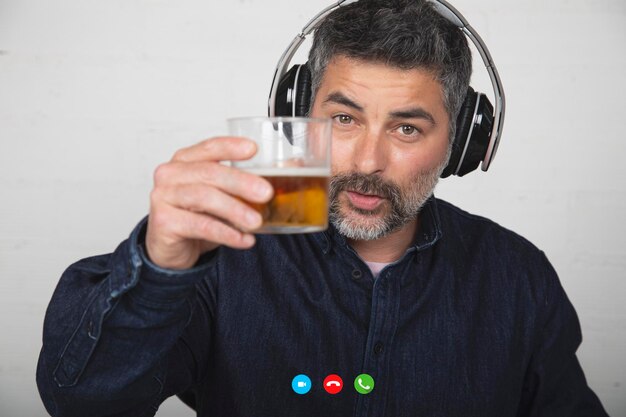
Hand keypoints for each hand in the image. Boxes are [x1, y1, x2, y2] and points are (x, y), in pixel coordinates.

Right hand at [145, 137, 272, 269]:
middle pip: (209, 173)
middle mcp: (171, 174)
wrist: (171, 248)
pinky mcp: (164, 222)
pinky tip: (244, 239)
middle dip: (241, 182)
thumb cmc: (196, 216)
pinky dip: (226, 233)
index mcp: (185, 161)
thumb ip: (243, 185)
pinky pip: (200, 226)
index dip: (230, 147)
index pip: (209, 147)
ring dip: (235, 210)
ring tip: (256, 222)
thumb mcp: (221, 196)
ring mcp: (164, 197)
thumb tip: (288, 170)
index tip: (254, 149)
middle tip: (266, 192)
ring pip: (204, 198)